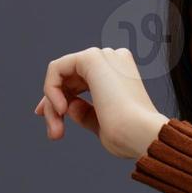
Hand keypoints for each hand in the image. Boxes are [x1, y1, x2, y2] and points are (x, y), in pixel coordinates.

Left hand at [35, 47, 168, 159]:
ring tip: (58, 129)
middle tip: (54, 133)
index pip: (81, 80)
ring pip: (61, 75)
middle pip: (69, 78)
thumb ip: (84, 112)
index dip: (60, 99)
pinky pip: (56, 68)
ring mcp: (104, 56)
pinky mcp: (91, 57)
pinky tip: (61, 109)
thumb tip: (68, 106)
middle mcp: (114, 61)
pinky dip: (51, 89)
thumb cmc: (129, 136)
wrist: (141, 134)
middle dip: (53, 105)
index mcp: (120, 74)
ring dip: (52, 103)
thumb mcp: (102, 124)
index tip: (54, 124)